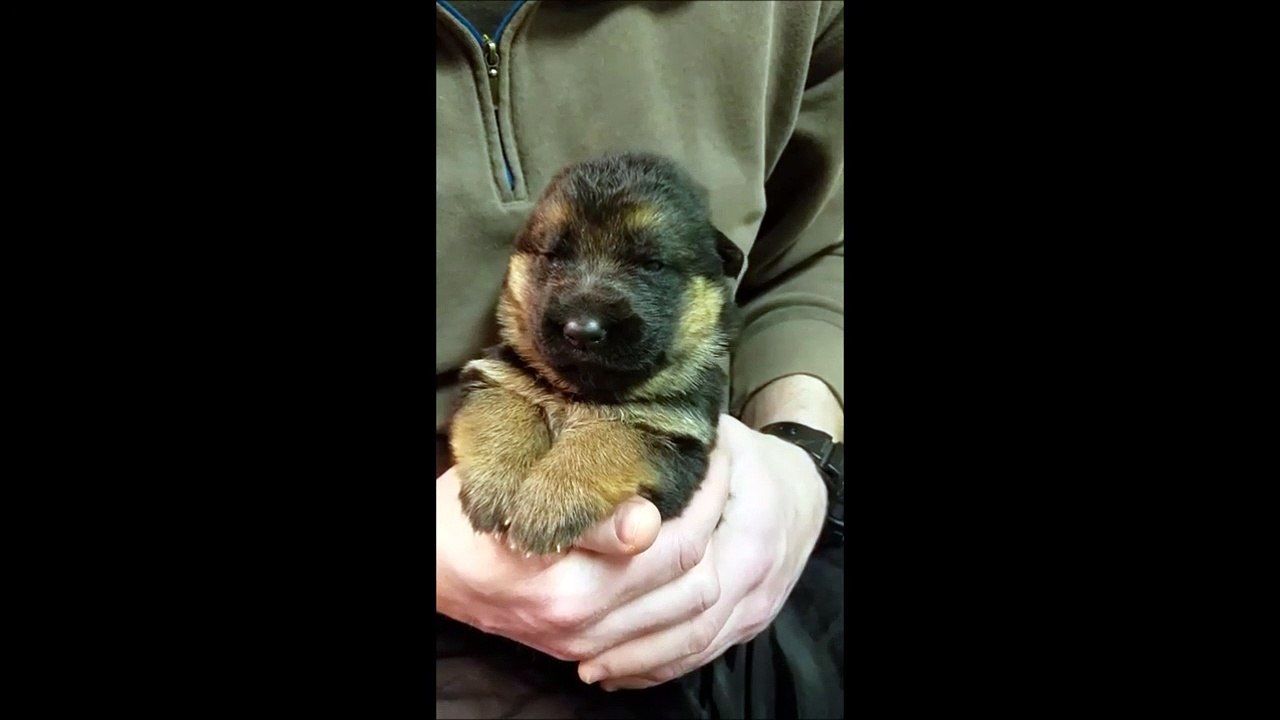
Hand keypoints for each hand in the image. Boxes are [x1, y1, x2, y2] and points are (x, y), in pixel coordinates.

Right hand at [435, 441, 731, 661]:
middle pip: (692, 582)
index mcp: (572, 586)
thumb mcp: (519, 496)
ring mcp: (587, 644)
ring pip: (687, 614)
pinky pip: (662, 635)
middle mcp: (585, 623)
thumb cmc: (472, 517)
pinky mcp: (586, 652)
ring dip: (712, 560)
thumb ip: (585, 513)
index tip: (716, 453)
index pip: (675, 544)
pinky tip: (686, 555)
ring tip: (712, 509)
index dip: (707, 493)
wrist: (431, 569)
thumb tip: (648, 521)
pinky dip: (684, 597)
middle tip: (722, 475)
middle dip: (719, 523)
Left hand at [576, 414, 827, 689]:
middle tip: (566, 637)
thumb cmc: (748, 461)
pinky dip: (657, 666)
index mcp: (747, 529)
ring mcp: (756, 607)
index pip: (684, 563)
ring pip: (694, 646)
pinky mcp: (748, 625)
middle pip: (687, 620)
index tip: (574, 590)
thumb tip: (605, 458)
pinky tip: (616, 668)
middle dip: (624, 634)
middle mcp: (755, 577)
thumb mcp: (715, 441)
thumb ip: (670, 454)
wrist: (803, 493)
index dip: (628, 582)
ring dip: (637, 659)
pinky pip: (702, 655)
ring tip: (582, 661)